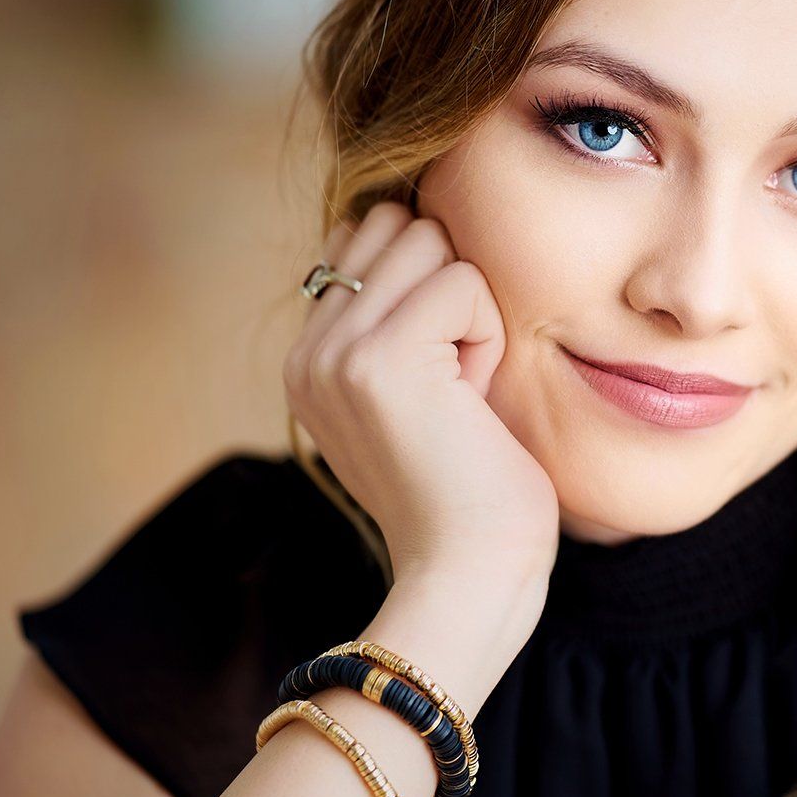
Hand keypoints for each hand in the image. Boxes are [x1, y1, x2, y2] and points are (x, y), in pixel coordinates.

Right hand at [283, 200, 559, 595]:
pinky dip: (489, 337)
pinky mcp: (378, 359)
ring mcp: (334, 353)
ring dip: (472, 312)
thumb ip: (394, 318)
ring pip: (429, 241)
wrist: (468, 574)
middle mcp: (307, 350)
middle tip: (458, 381)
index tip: (442, 375)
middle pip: (399, 224)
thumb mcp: (418, 393)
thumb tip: (408, 223)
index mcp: (308, 357)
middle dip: (453, 288)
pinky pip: (463, 281)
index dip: (432, 285)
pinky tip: (473, 402)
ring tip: (463, 391)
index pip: (368, 234)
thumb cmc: (471, 489)